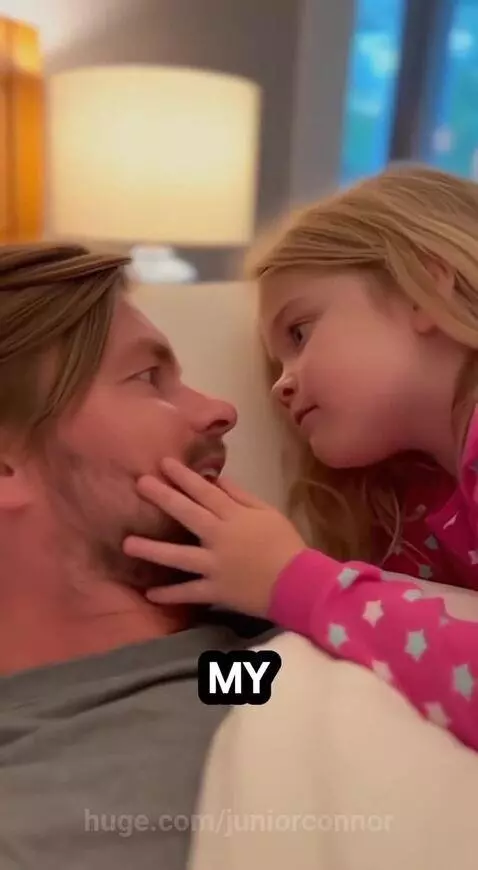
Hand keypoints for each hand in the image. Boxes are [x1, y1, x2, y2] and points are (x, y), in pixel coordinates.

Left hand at [123, 457, 305, 616]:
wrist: (300, 583)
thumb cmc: (286, 544)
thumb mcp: (268, 512)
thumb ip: (241, 496)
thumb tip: (218, 480)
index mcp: (234, 516)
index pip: (205, 491)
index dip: (184, 476)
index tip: (164, 463)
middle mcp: (220, 537)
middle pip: (187, 514)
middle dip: (163, 497)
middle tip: (140, 483)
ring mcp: (216, 565)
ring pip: (179, 556)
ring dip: (152, 549)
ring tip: (127, 544)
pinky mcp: (217, 590)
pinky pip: (190, 592)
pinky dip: (170, 594)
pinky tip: (149, 593)